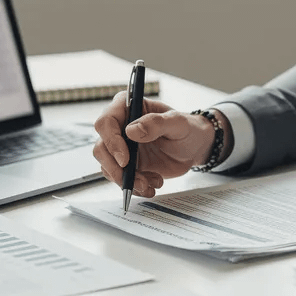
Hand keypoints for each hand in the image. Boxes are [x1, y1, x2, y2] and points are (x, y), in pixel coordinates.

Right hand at [91, 93, 217, 197]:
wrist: (194, 148)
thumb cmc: (187, 129)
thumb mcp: (178, 123)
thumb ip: (156, 123)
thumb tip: (132, 130)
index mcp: (128, 108)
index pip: (106, 122)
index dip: (111, 141)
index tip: (125, 159)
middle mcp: (120, 127)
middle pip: (101, 148)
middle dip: (116, 169)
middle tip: (137, 180)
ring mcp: (121, 147)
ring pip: (108, 167)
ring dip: (127, 181)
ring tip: (149, 184)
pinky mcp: (127, 165)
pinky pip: (120, 179)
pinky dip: (134, 187)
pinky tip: (152, 185)